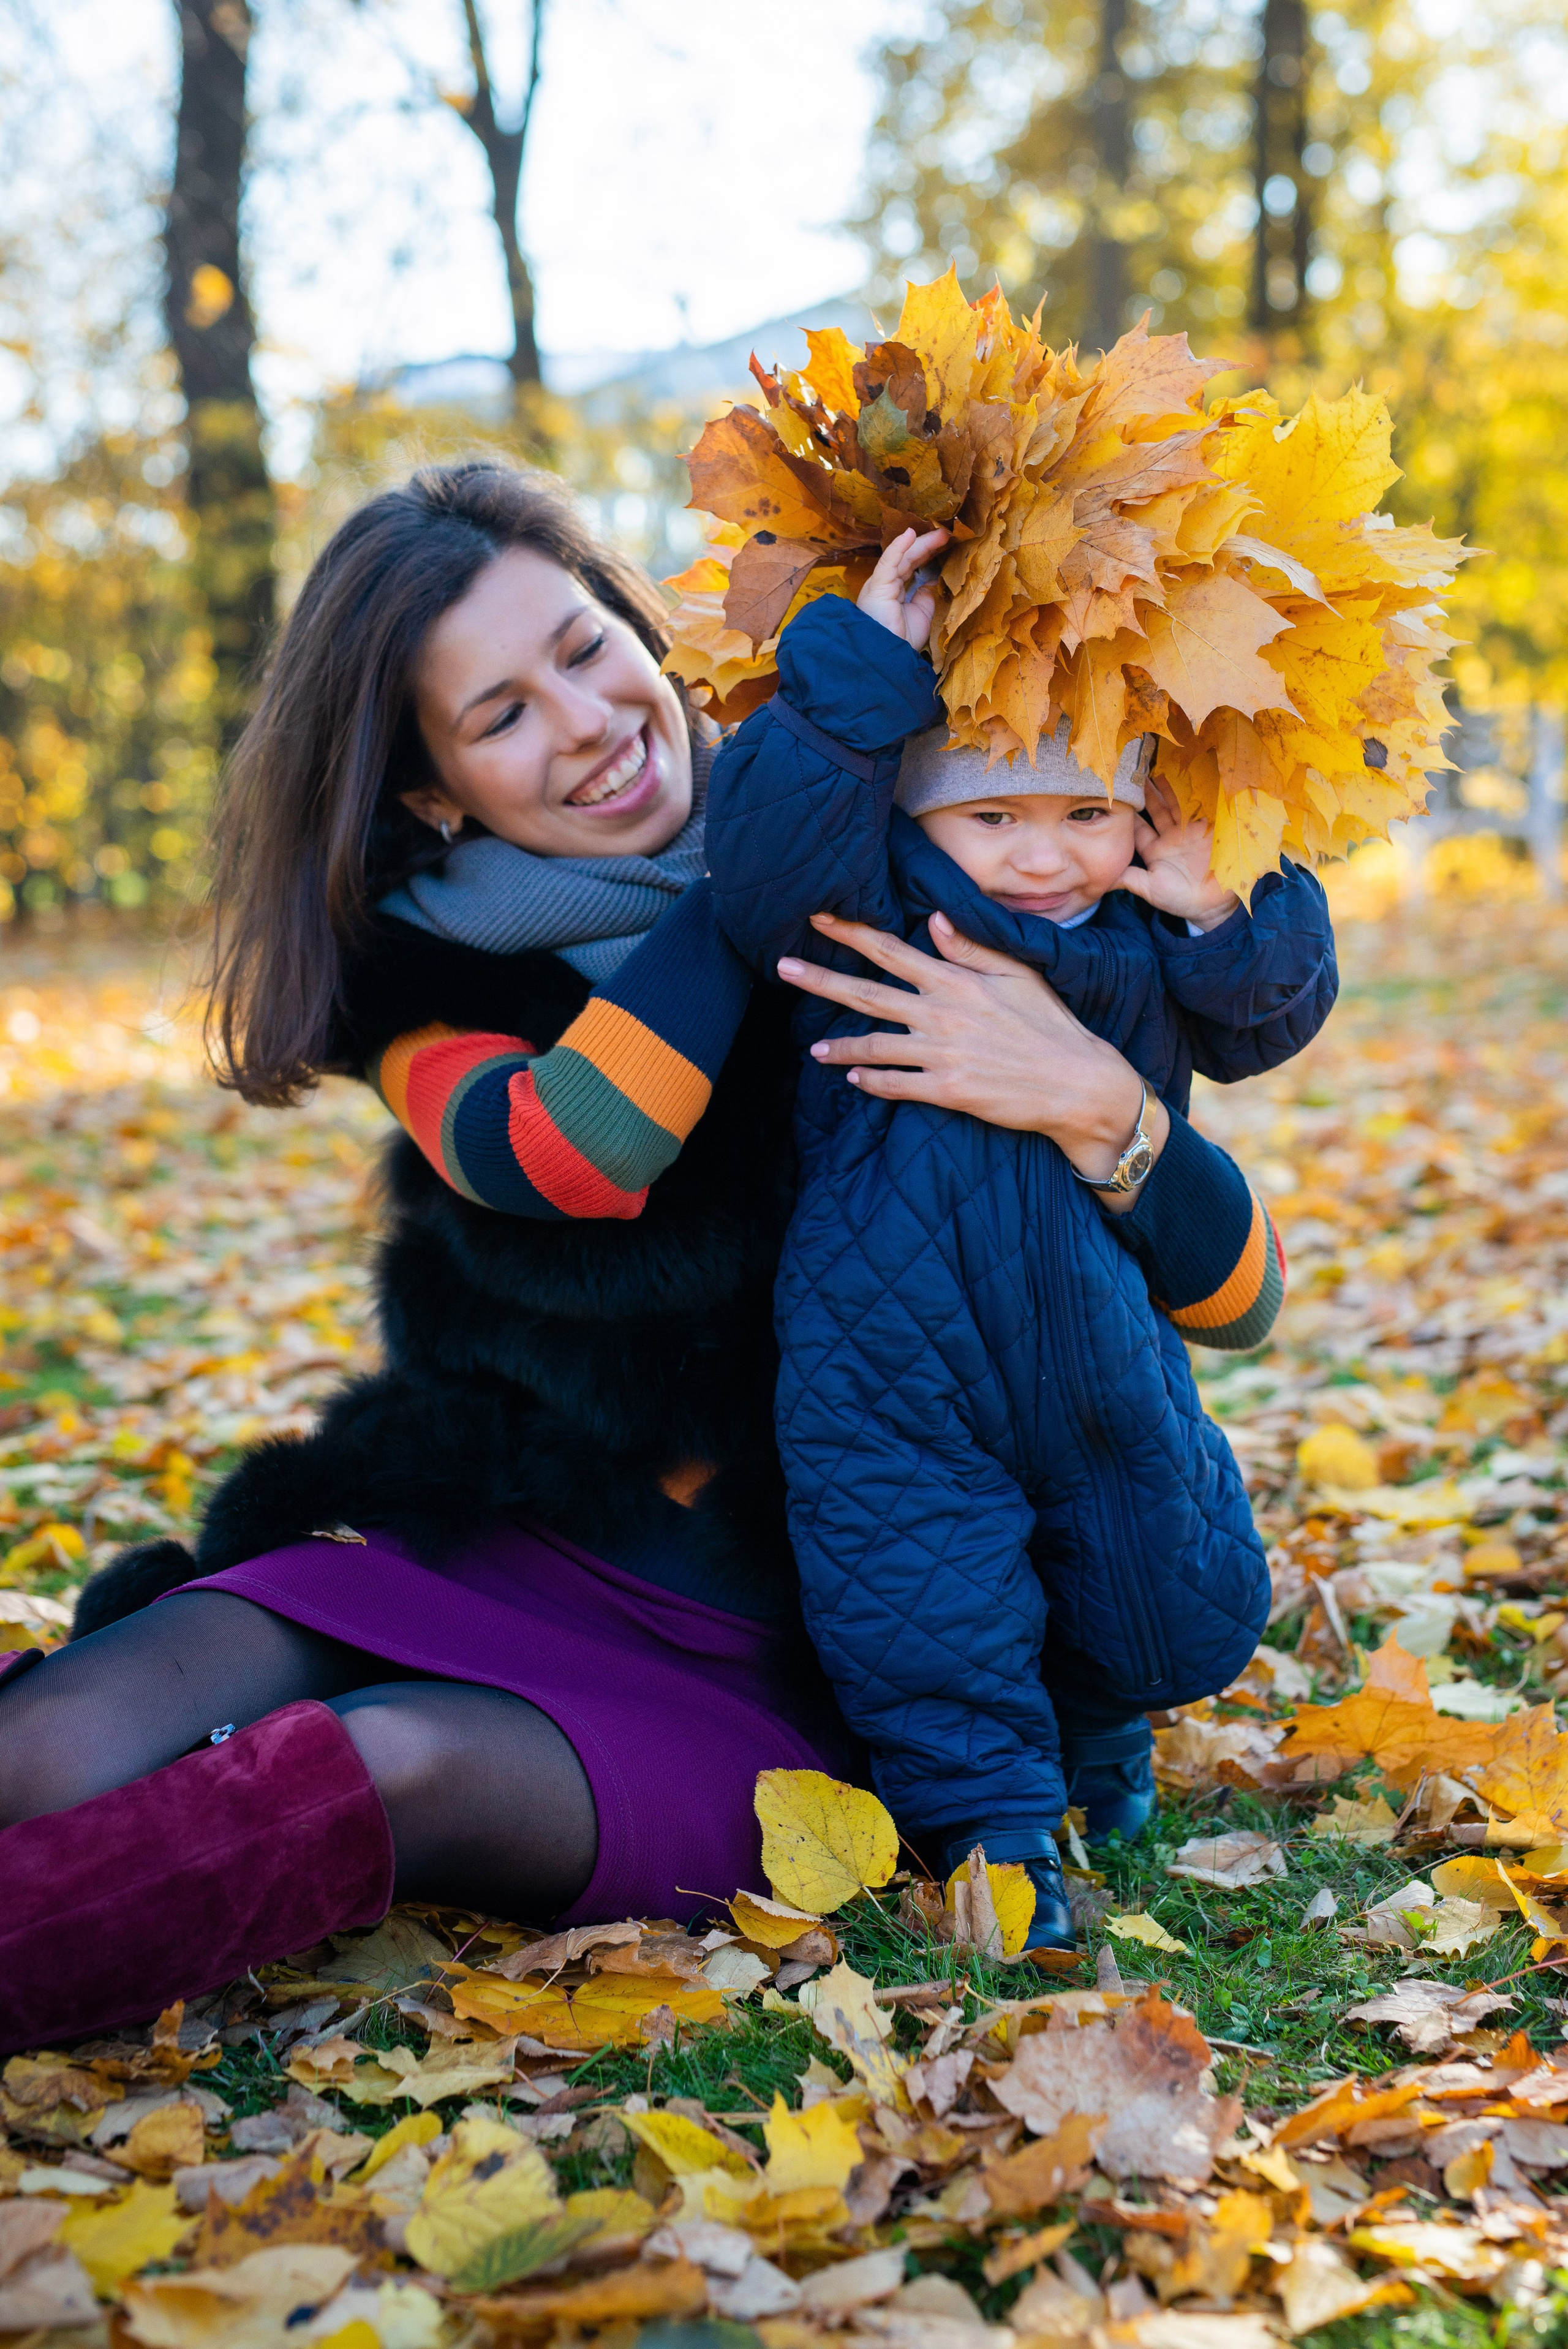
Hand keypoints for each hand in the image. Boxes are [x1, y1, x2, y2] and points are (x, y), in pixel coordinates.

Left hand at [776, 909, 1168, 1208]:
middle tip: (783, 968)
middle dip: (820, 979)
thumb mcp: (1018, 976)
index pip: (892, 950)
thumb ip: (973, 949)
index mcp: (957, 981)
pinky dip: (871, 1082)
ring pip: (873, 1046)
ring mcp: (941, 1054)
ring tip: (813, 1049)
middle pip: (867, 993)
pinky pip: (895, 1085)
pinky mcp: (947, 1090)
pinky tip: (853, 1080)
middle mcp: (942, 1013)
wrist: (1078, 1083)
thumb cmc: (1051, 1027)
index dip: (851, 933)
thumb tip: (937, 921)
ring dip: (839, 1047)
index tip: (816, 919)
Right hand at [855, 526, 950, 651]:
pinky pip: (888, 562)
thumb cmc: (902, 641)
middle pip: (910, 559)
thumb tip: (932, 580)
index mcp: (895, 592)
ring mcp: (881, 583)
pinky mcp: (878, 585)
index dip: (929, 555)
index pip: (912, 567)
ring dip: (922, 543)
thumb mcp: (922, 615)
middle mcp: (887, 585)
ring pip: (903, 557)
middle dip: (929, 546)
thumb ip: (926, 597)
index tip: (946, 546)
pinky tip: (910, 533)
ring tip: (941, 533)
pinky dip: (899, 547)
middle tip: (948, 534)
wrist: (887, 658)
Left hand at [1115, 772, 1240, 931]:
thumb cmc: (1180, 900)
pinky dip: (1196, 793)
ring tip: (1160, 767)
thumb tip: (1101, 877)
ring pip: (1177, 804)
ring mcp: (1190, 831)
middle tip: (1137, 770)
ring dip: (1170, 787)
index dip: (1129, 811)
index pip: (1138, 827)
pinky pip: (1201, 808)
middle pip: (1157, 809)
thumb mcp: (1151, 889)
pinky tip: (1190, 776)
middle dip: (1148, 791)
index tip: (1117, 793)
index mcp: (1154, 849)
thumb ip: (1129, 879)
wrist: (1213, 905)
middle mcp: (1171, 836)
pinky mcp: (1209, 830)